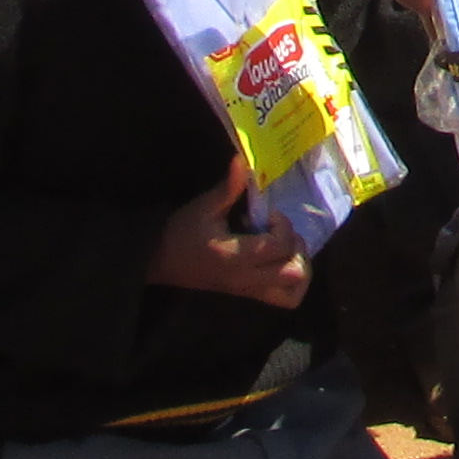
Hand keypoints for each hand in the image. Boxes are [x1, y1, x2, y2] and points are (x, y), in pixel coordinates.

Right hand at [145, 155, 310, 307]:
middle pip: (295, 272)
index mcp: (236, 257)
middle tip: (280, 231)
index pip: (280, 247)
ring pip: (294, 291)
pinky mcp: (248, 294)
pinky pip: (284, 298)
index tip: (269, 214)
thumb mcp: (204, 207)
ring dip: (298, 267)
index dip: (283, 226)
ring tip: (283, 248)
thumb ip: (229, 187)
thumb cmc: (182, 232)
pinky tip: (280, 261)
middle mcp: (247, 279)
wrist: (160, 260)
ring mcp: (249, 291)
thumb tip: (243, 160)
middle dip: (296, 247)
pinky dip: (292, 283)